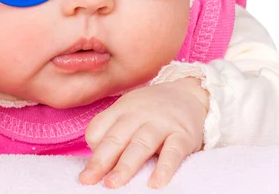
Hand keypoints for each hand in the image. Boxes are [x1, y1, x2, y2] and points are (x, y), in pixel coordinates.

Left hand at [79, 77, 208, 188]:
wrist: (190, 93)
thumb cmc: (152, 110)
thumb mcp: (129, 111)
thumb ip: (112, 130)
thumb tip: (97, 163)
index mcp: (122, 108)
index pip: (99, 127)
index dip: (92, 147)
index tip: (88, 168)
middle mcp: (139, 114)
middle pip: (116, 137)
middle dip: (100, 160)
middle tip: (88, 180)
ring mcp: (162, 123)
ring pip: (141, 144)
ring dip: (126, 165)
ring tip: (113, 183)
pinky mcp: (183, 135)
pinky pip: (173, 152)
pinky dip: (164, 168)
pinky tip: (156, 183)